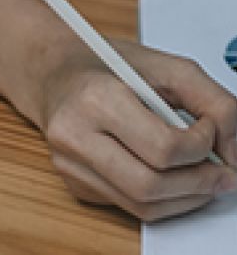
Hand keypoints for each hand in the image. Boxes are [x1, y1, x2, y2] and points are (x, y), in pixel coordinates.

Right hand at [38, 39, 236, 220]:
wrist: (54, 74)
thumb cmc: (105, 66)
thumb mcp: (166, 66)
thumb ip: (213, 101)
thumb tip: (234, 150)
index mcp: (95, 99)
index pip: (163, 148)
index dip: (202, 146)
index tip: (210, 131)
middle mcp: (74, 135)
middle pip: (151, 186)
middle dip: (199, 183)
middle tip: (223, 172)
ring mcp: (69, 164)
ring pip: (142, 206)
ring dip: (186, 197)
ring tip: (202, 176)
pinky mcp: (73, 183)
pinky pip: (129, 207)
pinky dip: (161, 199)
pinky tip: (168, 176)